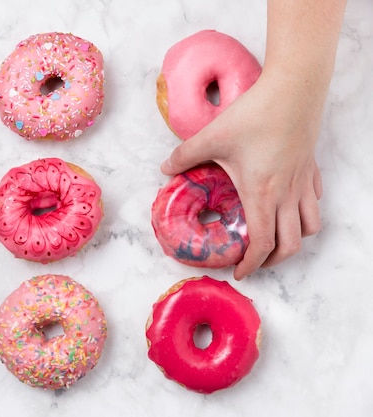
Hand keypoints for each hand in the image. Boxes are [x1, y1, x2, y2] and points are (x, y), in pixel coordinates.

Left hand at [161, 69, 323, 278]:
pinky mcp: (311, 167)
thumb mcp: (212, 136)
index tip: (240, 272)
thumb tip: (165, 169)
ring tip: (276, 238)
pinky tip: (289, 204)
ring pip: (310, 225)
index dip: (251, 264)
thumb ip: (185, 155)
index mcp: (262, 194)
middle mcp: (287, 194)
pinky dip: (304, 212)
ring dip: (295, 239)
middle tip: (256, 261)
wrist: (293, 87)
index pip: (263, 243)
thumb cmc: (255, 114)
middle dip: (275, 260)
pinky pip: (314, 200)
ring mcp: (303, 181)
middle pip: (291, 244)